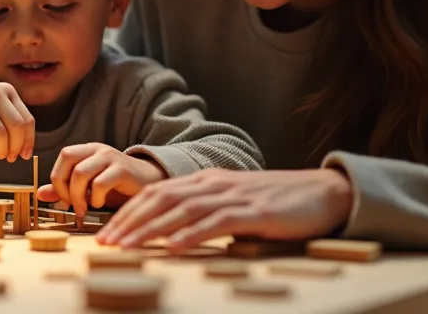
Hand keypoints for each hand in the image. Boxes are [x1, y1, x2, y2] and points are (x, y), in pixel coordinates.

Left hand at [36, 143, 166, 219]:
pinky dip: (96, 197)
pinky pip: (100, 183)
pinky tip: (100, 204)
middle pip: (68, 159)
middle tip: (72, 205)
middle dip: (64, 186)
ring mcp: (111, 157)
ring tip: (85, 208)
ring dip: (78, 195)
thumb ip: (66, 189)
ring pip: (81, 172)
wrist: (149, 183)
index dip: (58, 178)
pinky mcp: (123, 169)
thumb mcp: (88, 187)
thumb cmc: (117, 185)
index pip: (64, 155)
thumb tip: (39, 193)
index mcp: (88, 150)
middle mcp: (98, 149)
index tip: (63, 199)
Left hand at [95, 168, 353, 248]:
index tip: (107, 234)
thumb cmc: (276, 202)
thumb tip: (172, 232)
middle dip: (129, 222)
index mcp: (205, 181)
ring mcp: (233, 196)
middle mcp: (214, 184)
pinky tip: (174, 247)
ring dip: (151, 230)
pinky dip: (193, 235)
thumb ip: (204, 212)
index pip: (156, 193)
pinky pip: (217, 223)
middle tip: (105, 244)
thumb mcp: (232, 202)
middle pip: (160, 200)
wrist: (322, 193)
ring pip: (182, 211)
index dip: (128, 212)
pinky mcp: (254, 212)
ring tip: (128, 247)